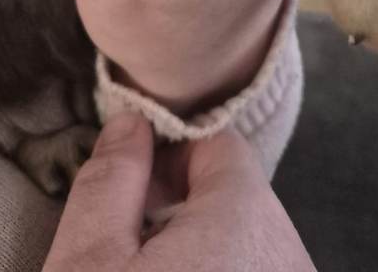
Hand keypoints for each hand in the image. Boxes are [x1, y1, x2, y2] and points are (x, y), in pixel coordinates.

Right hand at [41, 111, 315, 271]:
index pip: (219, 145)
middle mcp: (289, 254)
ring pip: (249, 242)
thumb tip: (132, 121)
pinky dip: (224, 271)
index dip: (167, 157)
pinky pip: (258, 270)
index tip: (129, 190)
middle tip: (132, 244)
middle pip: (238, 195)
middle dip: (184, 204)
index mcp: (246, 218)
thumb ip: (111, 178)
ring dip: (205, 249)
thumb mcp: (87, 263)